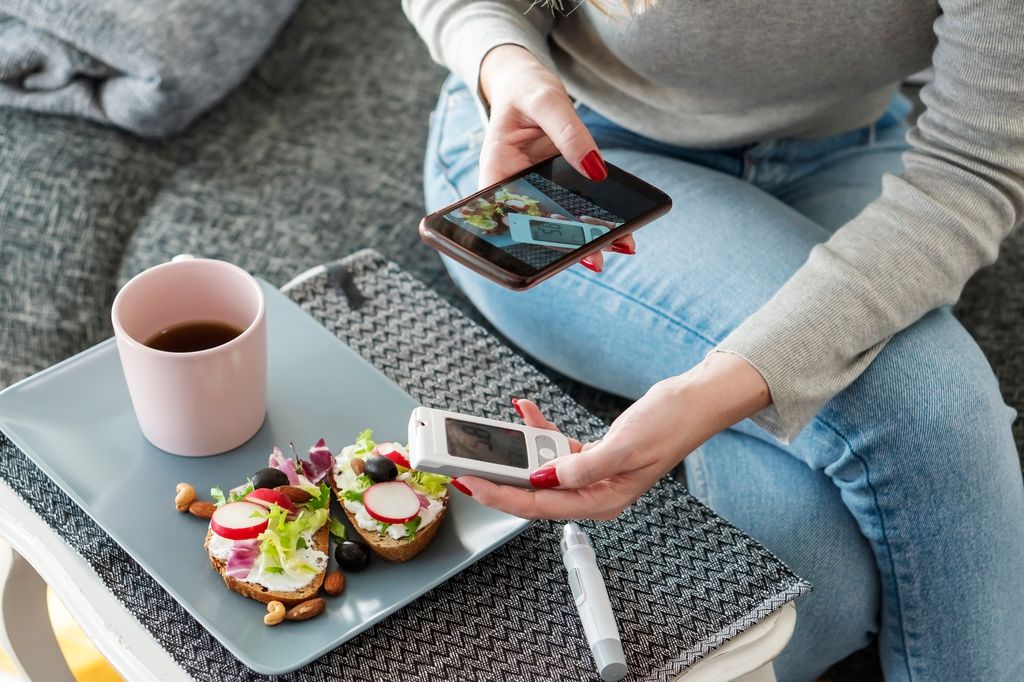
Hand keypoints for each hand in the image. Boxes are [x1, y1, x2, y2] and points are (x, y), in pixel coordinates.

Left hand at [453, 352, 770, 519]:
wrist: (693, 402)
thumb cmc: (669, 426)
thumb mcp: (623, 447)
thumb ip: (582, 467)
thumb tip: (545, 478)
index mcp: (601, 501)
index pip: (538, 506)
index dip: (500, 495)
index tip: (470, 483)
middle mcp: (594, 493)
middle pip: (533, 492)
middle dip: (498, 475)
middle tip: (464, 463)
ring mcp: (592, 476)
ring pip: (540, 469)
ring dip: (517, 447)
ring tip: (493, 429)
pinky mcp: (592, 457)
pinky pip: (556, 448)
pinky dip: (539, 431)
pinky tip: (526, 411)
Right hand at [478, 45, 634, 264]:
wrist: (526, 82)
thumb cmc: (526, 88)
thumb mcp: (546, 99)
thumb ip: (569, 133)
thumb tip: (595, 170)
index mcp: (495, 171)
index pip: (503, 213)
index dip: (524, 237)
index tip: (551, 248)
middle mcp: (514, 189)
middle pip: (535, 227)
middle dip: (565, 245)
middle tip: (595, 259)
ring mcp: (536, 192)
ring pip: (558, 224)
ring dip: (586, 238)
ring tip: (618, 246)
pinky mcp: (556, 189)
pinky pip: (574, 209)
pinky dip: (596, 221)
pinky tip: (621, 232)